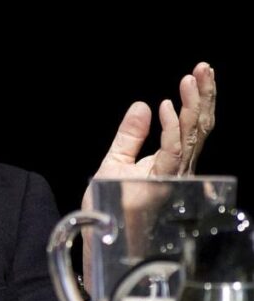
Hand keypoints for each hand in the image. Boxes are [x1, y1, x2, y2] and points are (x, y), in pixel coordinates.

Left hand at [84, 62, 215, 208]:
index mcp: (170, 162)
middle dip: (203, 97)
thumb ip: (129, 135)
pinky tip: (164, 108)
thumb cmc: (106, 205)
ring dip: (191, 106)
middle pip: (198, 129)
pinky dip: (169, 129)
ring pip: (190, 137)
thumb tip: (142, 105)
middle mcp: (176, 169)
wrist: (97, 232)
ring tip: (190, 80)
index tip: (196, 74)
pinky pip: (170, 153)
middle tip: (203, 68)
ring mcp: (170, 178)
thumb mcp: (114, 161)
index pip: (191, 126)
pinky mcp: (158, 185)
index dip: (196, 100)